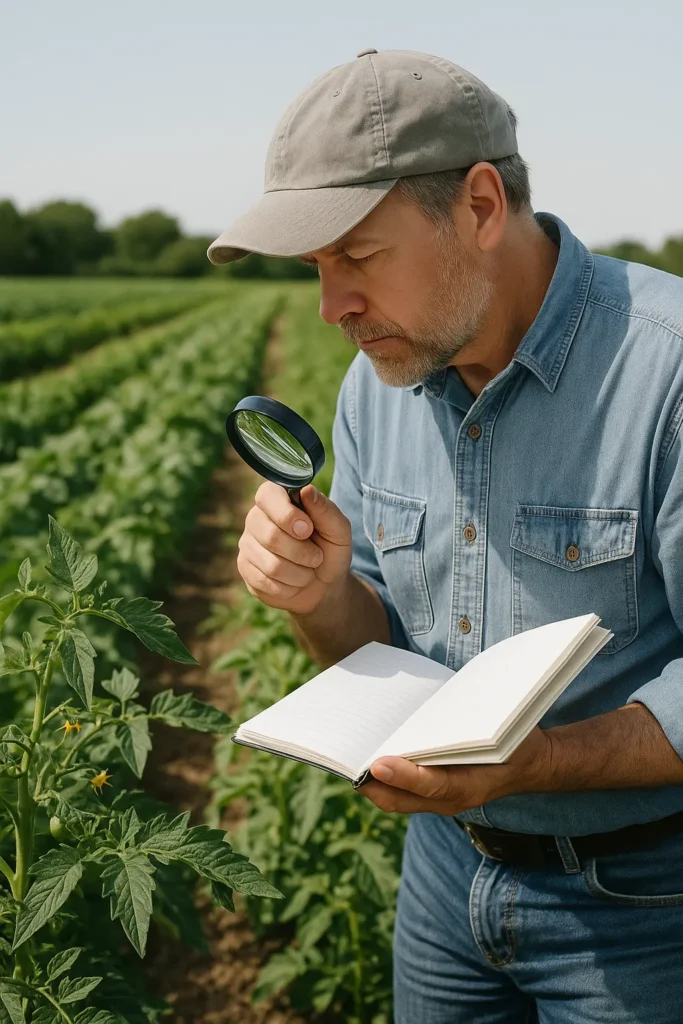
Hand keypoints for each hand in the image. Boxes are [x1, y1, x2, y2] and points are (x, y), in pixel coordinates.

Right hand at [237, 481, 352, 615]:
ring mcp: (247, 544)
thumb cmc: (330, 550)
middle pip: (270, 536)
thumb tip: (306, 489)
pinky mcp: (245, 569)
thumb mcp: (338, 530)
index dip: (287, 515)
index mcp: (278, 499)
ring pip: (270, 564)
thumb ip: (325, 510)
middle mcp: (256, 518)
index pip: (267, 495)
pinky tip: (294, 582)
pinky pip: (264, 582)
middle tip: (316, 557)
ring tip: (308, 570)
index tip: (308, 529)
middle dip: (302, 552)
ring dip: (299, 573)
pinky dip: (289, 587)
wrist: (324, 585)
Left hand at [359, 726, 553, 814]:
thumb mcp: (503, 733)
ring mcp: (441, 801)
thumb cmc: (515, 742)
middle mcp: (451, 800)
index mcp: (470, 785)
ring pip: (395, 801)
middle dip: (370, 786)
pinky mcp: (435, 794)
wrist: (532, 764)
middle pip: (400, 801)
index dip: (403, 775)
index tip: (377, 763)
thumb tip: (435, 712)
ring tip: (348, 761)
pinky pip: (401, 794)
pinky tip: (370, 756)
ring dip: (371, 785)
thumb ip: (472, 729)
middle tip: (345, 764)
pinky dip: (382, 780)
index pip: (431, 785)